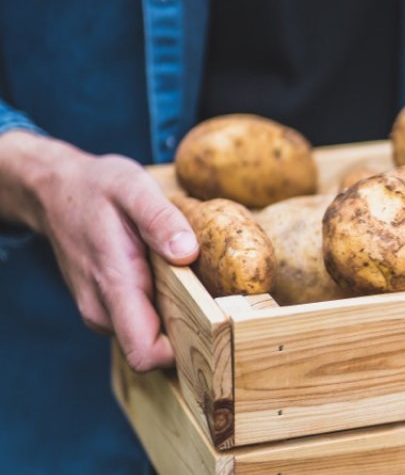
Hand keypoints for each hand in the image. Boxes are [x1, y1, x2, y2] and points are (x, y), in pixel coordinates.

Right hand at [1, 131, 198, 371]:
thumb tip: (187, 252)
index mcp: (115, 284)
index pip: (146, 353)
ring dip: (174, 317)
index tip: (212, 323)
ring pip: (148, 336)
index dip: (181, 349)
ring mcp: (100, 310)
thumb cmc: (97, 188)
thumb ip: (160, 220)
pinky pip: (140, 322)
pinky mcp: (104, 306)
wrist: (54, 190)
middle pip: (153, 350)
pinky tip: (168, 278)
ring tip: (187, 280)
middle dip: (186, 331)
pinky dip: (159, 307)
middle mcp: (103, 308)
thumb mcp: (133, 188)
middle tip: (212, 296)